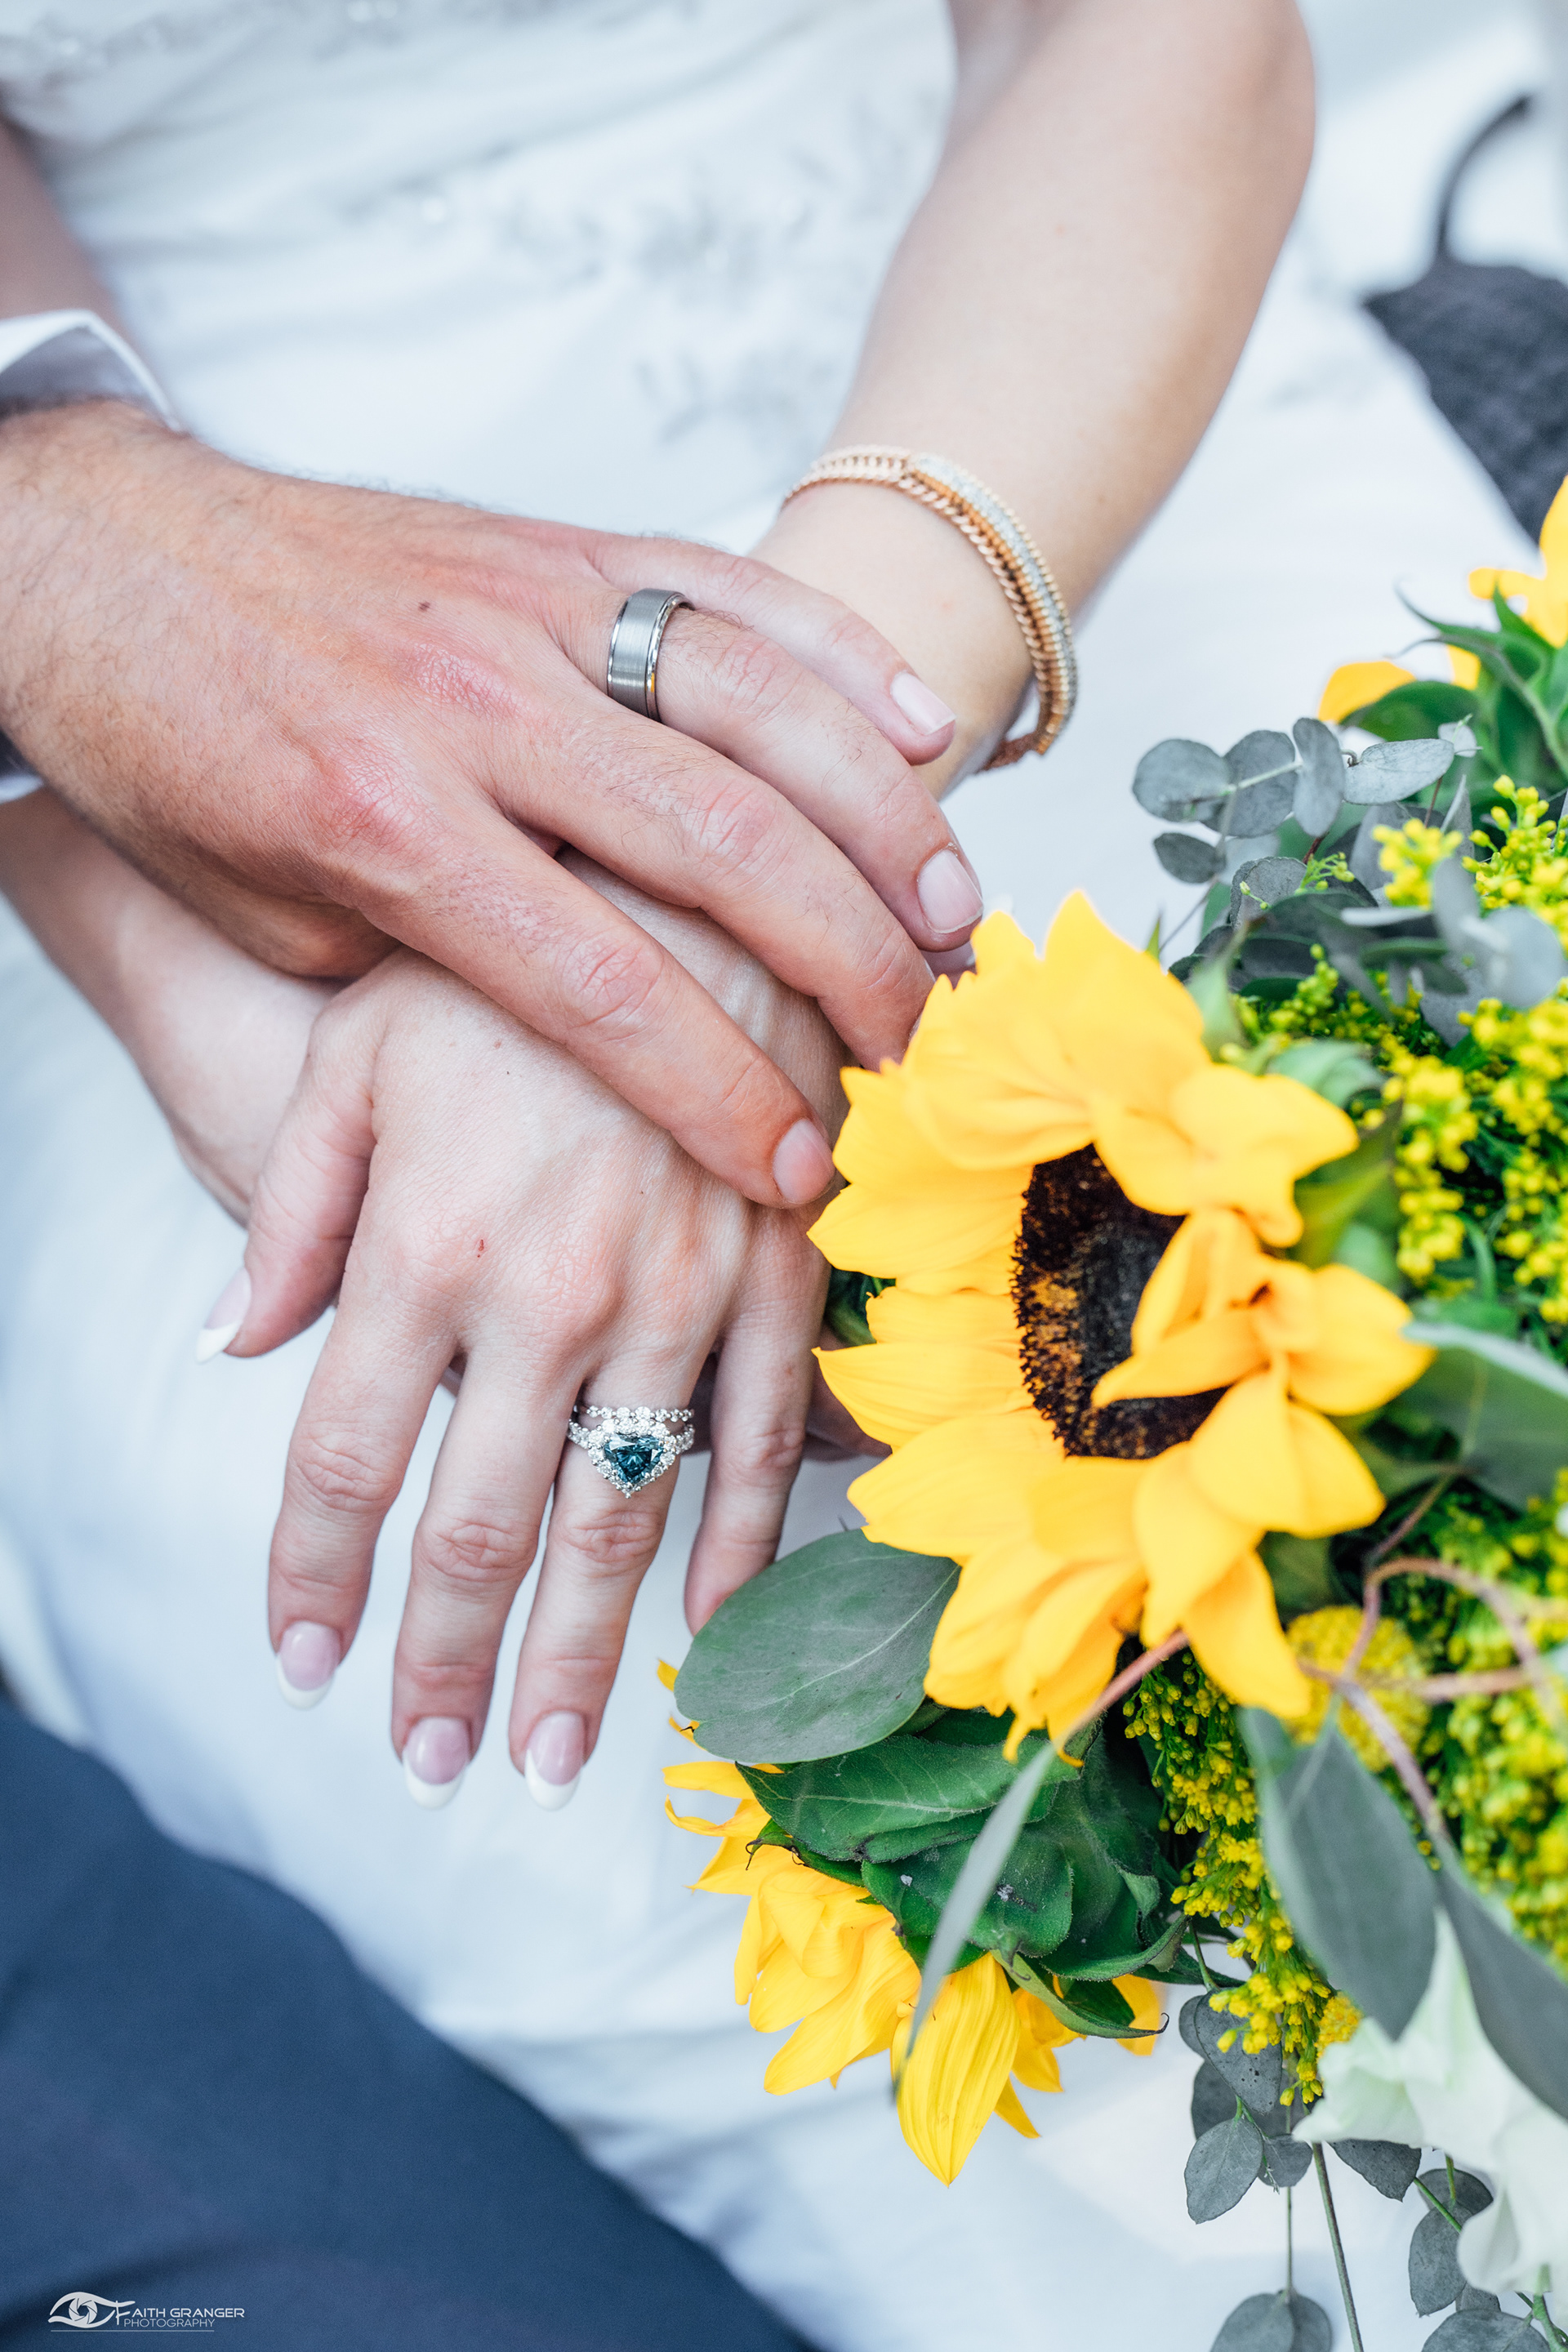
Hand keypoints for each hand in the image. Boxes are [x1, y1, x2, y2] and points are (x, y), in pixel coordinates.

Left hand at [0, 403, 979, 1208]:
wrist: (102, 552)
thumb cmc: (170, 756)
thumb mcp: (253, 920)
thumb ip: (408, 986)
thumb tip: (557, 1068)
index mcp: (386, 825)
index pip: (600, 984)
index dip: (718, 1091)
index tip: (801, 1169)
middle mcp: (474, 704)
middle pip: (721, 846)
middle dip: (845, 966)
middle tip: (917, 1053)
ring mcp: (527, 607)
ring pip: (756, 706)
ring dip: (881, 818)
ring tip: (954, 920)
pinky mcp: (555, 542)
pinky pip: (727, 583)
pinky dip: (836, 652)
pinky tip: (919, 725)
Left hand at [227, 864, 843, 1802]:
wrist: (706, 866)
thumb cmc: (513, 949)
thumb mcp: (358, 1046)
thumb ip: (294, 1204)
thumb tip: (233, 1342)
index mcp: (428, 1241)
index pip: (349, 1460)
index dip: (316, 1576)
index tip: (301, 1667)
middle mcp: (551, 1294)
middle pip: (480, 1525)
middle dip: (444, 1661)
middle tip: (432, 1767)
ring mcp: (679, 1296)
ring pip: (620, 1514)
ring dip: (580, 1652)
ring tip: (546, 1758)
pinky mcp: (779, 1277)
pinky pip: (765, 1440)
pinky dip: (740, 1547)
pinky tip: (716, 1637)